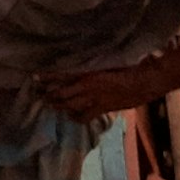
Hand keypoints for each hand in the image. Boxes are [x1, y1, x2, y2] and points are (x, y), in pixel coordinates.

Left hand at [39, 64, 157, 119]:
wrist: (144, 81)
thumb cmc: (127, 67)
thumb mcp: (106, 62)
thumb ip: (91, 66)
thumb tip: (79, 67)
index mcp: (88, 71)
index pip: (62, 74)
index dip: (48, 77)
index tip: (35, 77)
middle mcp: (87, 85)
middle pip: (62, 91)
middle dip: (48, 94)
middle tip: (38, 95)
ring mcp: (94, 98)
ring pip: (70, 104)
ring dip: (58, 105)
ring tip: (49, 105)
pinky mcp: (102, 108)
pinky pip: (84, 116)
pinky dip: (76, 117)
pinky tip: (71, 117)